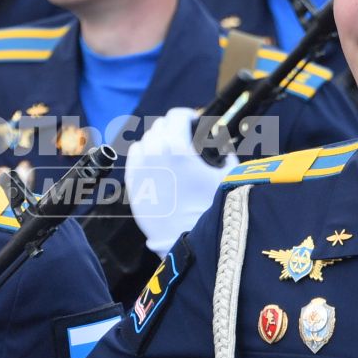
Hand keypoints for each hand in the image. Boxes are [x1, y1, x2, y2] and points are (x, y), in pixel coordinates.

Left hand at [126, 108, 235, 253]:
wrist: (188, 240)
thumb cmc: (210, 210)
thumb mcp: (225, 174)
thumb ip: (224, 150)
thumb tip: (221, 140)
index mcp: (177, 147)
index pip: (176, 116)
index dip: (187, 116)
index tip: (193, 122)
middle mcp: (154, 153)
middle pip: (160, 126)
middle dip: (173, 128)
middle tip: (185, 138)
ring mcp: (140, 168)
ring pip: (145, 140)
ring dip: (158, 140)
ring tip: (170, 151)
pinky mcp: (132, 183)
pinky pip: (135, 157)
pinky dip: (145, 155)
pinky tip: (156, 163)